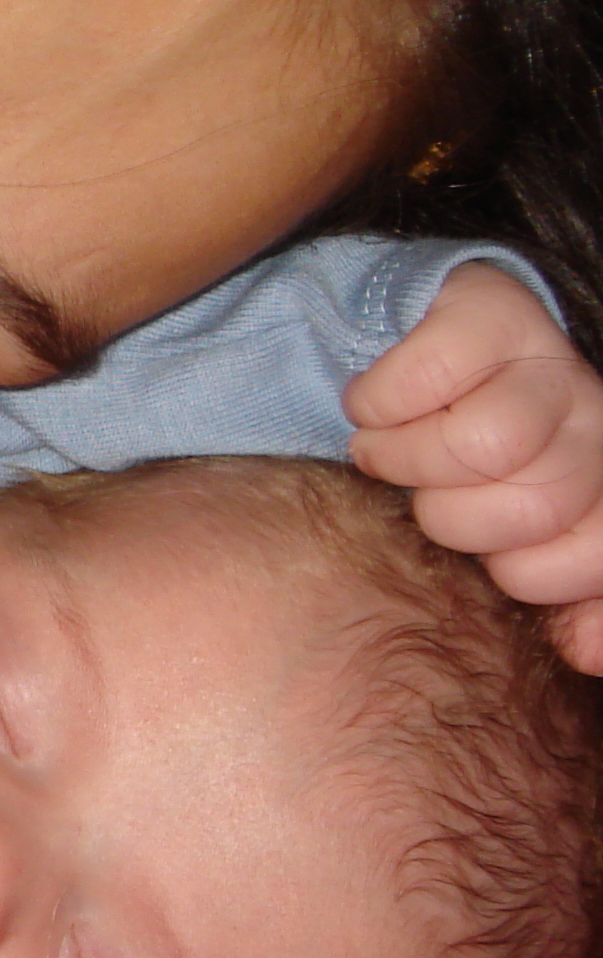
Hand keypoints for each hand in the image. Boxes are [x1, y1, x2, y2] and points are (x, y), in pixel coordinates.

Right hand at [347, 264, 602, 668]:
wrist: (438, 359)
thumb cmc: (474, 476)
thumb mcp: (526, 548)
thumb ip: (571, 604)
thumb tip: (583, 647)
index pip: (575, 564)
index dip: (516, 573)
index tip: (486, 554)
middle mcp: (597, 424)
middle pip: (530, 505)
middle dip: (452, 516)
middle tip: (430, 496)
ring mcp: (549, 361)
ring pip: (482, 442)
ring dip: (403, 458)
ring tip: (393, 452)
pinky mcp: (488, 310)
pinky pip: (426, 377)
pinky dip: (376, 402)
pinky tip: (380, 406)